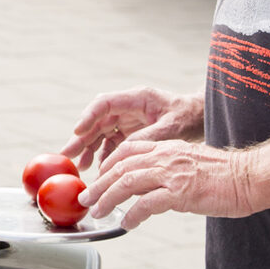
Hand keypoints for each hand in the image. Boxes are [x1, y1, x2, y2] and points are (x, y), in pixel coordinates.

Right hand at [62, 87, 201, 168]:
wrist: (202, 119)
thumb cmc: (189, 117)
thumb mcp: (171, 128)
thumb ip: (147, 137)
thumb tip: (123, 152)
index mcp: (137, 99)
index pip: (104, 103)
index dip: (88, 117)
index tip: (77, 132)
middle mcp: (128, 108)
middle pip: (98, 121)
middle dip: (82, 138)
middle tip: (67, 154)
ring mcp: (128, 120)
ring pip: (101, 133)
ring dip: (90, 149)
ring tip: (81, 166)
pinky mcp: (131, 133)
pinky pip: (112, 143)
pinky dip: (104, 156)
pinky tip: (100, 169)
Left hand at [81, 137, 255, 227]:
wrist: (252, 177)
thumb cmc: (227, 175)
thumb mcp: (192, 163)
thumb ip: (170, 169)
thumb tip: (153, 186)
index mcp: (169, 147)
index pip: (128, 149)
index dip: (108, 164)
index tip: (98, 177)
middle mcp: (166, 156)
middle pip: (121, 166)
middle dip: (99, 184)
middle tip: (87, 198)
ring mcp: (173, 173)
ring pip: (127, 182)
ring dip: (107, 198)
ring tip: (97, 211)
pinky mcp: (181, 193)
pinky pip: (146, 204)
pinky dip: (131, 214)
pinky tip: (126, 223)